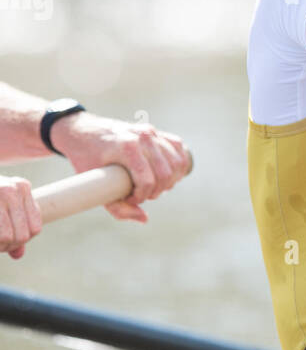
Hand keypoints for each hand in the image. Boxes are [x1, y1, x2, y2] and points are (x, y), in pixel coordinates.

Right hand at [0, 176, 41, 257]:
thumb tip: (18, 254)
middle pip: (22, 235)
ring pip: (6, 237)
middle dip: (7, 245)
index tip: (6, 240)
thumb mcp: (2, 206)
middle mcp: (12, 189)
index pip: (34, 228)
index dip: (20, 241)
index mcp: (22, 187)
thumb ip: (14, 228)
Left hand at [50, 113, 190, 221]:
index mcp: (127, 147)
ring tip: (153, 186)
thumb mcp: (96, 186)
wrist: (81, 132)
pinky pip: (179, 149)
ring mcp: (151, 131)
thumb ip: (118, 208)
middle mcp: (142, 136)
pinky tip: (166, 174)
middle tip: (141, 194)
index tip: (130, 199)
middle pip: (166, 174)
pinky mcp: (156, 131)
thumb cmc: (87, 160)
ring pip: (177, 163)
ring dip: (169, 181)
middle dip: (156, 191)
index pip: (148, 180)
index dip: (142, 196)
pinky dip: (178, 165)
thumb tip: (144, 219)